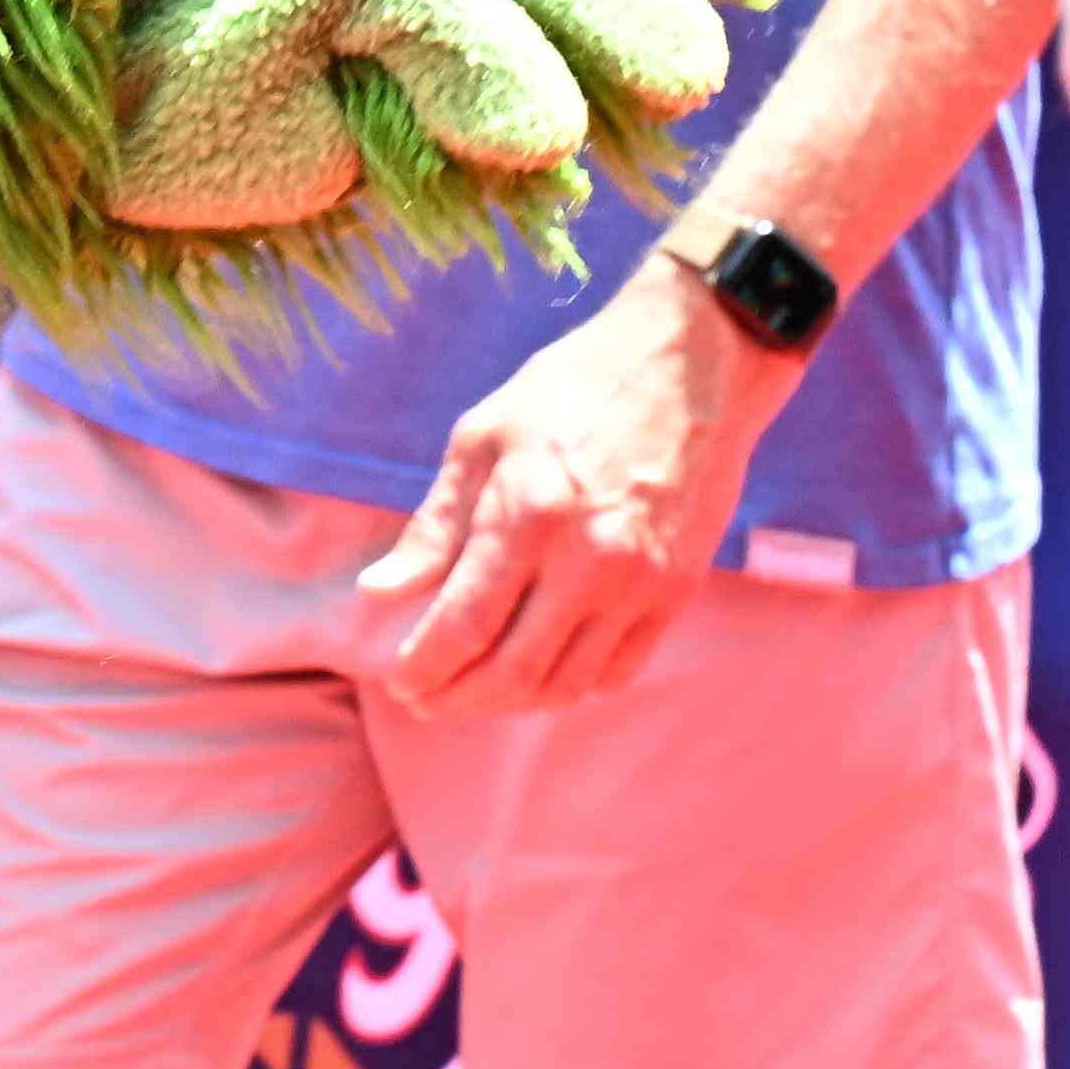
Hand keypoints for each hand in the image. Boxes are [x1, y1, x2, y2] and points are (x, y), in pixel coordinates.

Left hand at [352, 263, 788, 713]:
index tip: (395, 680)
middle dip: (457, 698)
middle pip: (513, 671)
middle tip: (422, 700)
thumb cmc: (570, 390)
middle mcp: (589, 562)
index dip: (423, 667)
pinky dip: (571, 685)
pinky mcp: (679, 591)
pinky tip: (538, 674)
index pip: (464, 626)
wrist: (690, 367)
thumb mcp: (480, 436)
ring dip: (511, 701)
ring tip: (472, 692)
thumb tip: (378, 592)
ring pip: (567, 682)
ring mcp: (642, 583)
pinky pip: (618, 668)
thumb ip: (433, 525)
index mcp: (528, 516)